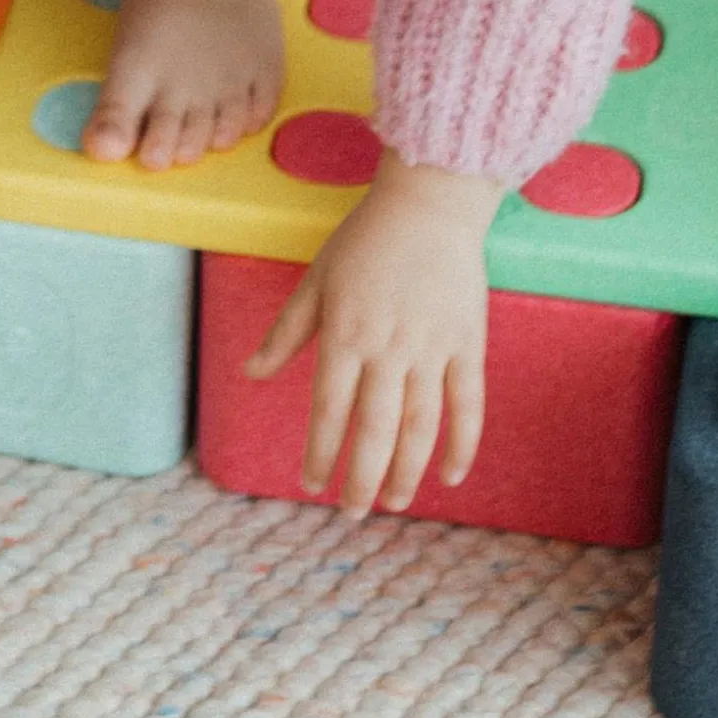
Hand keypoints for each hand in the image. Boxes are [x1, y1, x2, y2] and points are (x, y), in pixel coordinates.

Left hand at [246, 149, 502, 518]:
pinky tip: (450, 475)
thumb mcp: (316, 281)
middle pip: (375, 430)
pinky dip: (462, 444)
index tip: (311, 484)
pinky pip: (468, 405)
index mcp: (345, 335)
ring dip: (406, 471)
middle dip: (362, 478)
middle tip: (353, 513)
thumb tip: (248, 374)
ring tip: (394, 503)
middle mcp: (388, 349)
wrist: (429, 204)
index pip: (328, 410)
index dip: (319, 451)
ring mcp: (432, 349)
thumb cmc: (364, 240)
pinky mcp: (468, 345)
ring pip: (420, 426)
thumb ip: (285, 333)